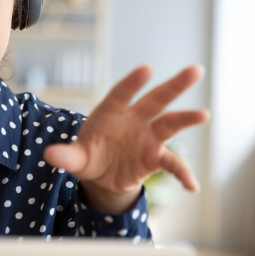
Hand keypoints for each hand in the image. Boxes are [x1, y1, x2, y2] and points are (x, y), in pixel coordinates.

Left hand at [43, 65, 209, 213]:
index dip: (133, 82)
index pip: (122, 93)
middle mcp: (134, 120)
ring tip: (204, 114)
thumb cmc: (87, 156)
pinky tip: (192, 186)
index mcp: (111, 112)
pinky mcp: (156, 157)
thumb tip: (50, 156)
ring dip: (187, 118)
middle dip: (175, 85)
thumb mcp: (75, 158)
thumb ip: (66, 156)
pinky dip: (183, 174)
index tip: (147, 69)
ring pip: (170, 124)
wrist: (101, 175)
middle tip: (196, 70)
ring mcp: (148, 137)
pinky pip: (172, 164)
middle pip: (156, 99)